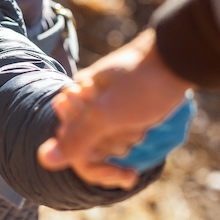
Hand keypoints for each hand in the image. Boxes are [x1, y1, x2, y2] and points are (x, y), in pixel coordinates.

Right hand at [37, 29, 194, 188]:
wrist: (176, 61)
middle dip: (114, 140)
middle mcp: (85, 101)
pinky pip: (122, 133)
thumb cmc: (139, 85)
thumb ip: (74, 139)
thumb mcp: (105, 115)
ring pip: (108, 140)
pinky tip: (145, 120)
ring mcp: (105, 105)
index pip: (68, 142)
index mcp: (73, 97)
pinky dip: (135, 132)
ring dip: (128, 136)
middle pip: (90, 143)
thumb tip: (43, 158)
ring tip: (140, 117)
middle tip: (130, 120)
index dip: (93, 151)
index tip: (115, 141)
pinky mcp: (122, 109)